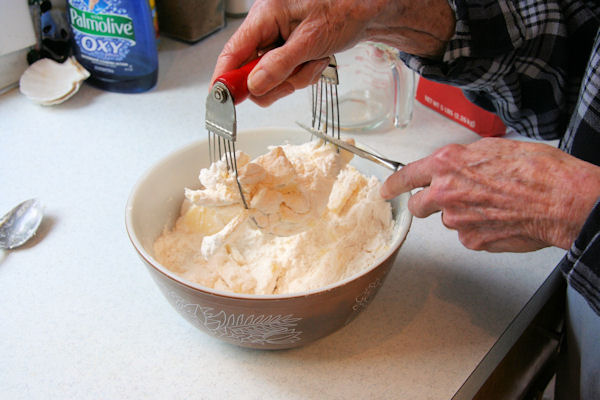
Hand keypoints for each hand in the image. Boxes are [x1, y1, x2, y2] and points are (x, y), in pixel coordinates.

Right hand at [211, 0, 454, 105]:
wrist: (368, 12)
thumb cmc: (343, 11)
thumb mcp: (311, 40)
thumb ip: (280, 65)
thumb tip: (254, 86)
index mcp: (265, 16)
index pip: (233, 51)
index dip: (224, 78)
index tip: (219, 100)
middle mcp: (267, 29)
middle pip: (252, 71)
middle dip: (276, 81)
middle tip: (294, 77)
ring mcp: (278, 42)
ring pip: (272, 79)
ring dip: (295, 78)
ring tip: (313, 60)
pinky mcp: (289, 52)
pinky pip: (287, 76)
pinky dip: (304, 74)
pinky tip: (317, 60)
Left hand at [380, 138, 599, 251]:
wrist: (560, 200)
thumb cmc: (536, 170)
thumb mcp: (494, 148)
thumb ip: (465, 160)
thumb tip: (458, 166)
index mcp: (448, 164)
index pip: (408, 175)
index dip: (394, 184)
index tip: (386, 190)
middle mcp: (446, 192)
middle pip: (420, 205)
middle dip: (427, 204)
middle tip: (448, 200)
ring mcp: (457, 219)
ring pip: (449, 220)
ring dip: (462, 215)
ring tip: (494, 206)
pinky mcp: (472, 240)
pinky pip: (468, 235)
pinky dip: (479, 230)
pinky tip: (500, 220)